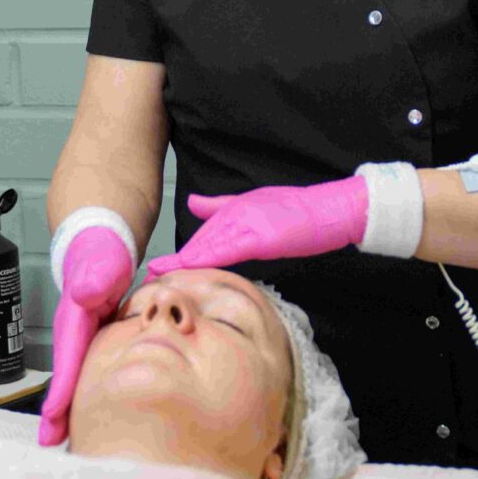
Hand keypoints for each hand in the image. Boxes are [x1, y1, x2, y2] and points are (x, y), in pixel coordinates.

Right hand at [38, 227, 133, 445]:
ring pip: (79, 377)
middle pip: (68, 377)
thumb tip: (86, 294)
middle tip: (55, 446)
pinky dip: (89, 393)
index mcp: (75, 319)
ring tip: (66, 441)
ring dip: (72, 408)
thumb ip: (95, 276)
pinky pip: (90, 370)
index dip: (63, 391)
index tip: (53, 423)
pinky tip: (93, 414)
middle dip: (60, 412)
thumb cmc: (102, 253)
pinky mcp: (96, 341)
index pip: (68, 359)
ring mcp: (84, 338)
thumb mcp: (101, 260)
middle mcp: (75, 333)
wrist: (103, 246)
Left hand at [145, 177, 368, 277]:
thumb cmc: (297, 210)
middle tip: (149, 276)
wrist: (329, 210)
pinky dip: (211, 256)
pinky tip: (194, 265)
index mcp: (235, 212)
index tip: (157, 268)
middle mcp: (237, 216)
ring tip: (161, 274)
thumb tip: (192, 203)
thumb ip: (221, 206)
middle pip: (201, 242)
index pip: (203, 237)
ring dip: (186, 261)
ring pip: (212, 244)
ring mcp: (250, 224)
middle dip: (176, 261)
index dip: (180, 254)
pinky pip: (232, 247)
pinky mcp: (263, 235)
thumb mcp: (253, 204)